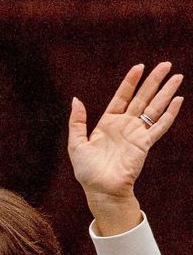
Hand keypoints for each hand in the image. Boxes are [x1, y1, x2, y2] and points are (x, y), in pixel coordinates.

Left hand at [68, 62, 182, 233]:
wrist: (101, 190)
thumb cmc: (87, 171)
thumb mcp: (76, 144)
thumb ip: (77, 122)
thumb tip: (76, 99)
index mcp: (107, 123)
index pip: (121, 97)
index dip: (130, 82)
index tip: (139, 67)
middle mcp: (124, 126)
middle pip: (142, 98)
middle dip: (154, 81)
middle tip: (166, 64)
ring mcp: (136, 134)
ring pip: (154, 108)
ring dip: (166, 92)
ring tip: (178, 77)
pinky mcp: (145, 144)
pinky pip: (159, 126)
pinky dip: (169, 114)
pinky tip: (178, 100)